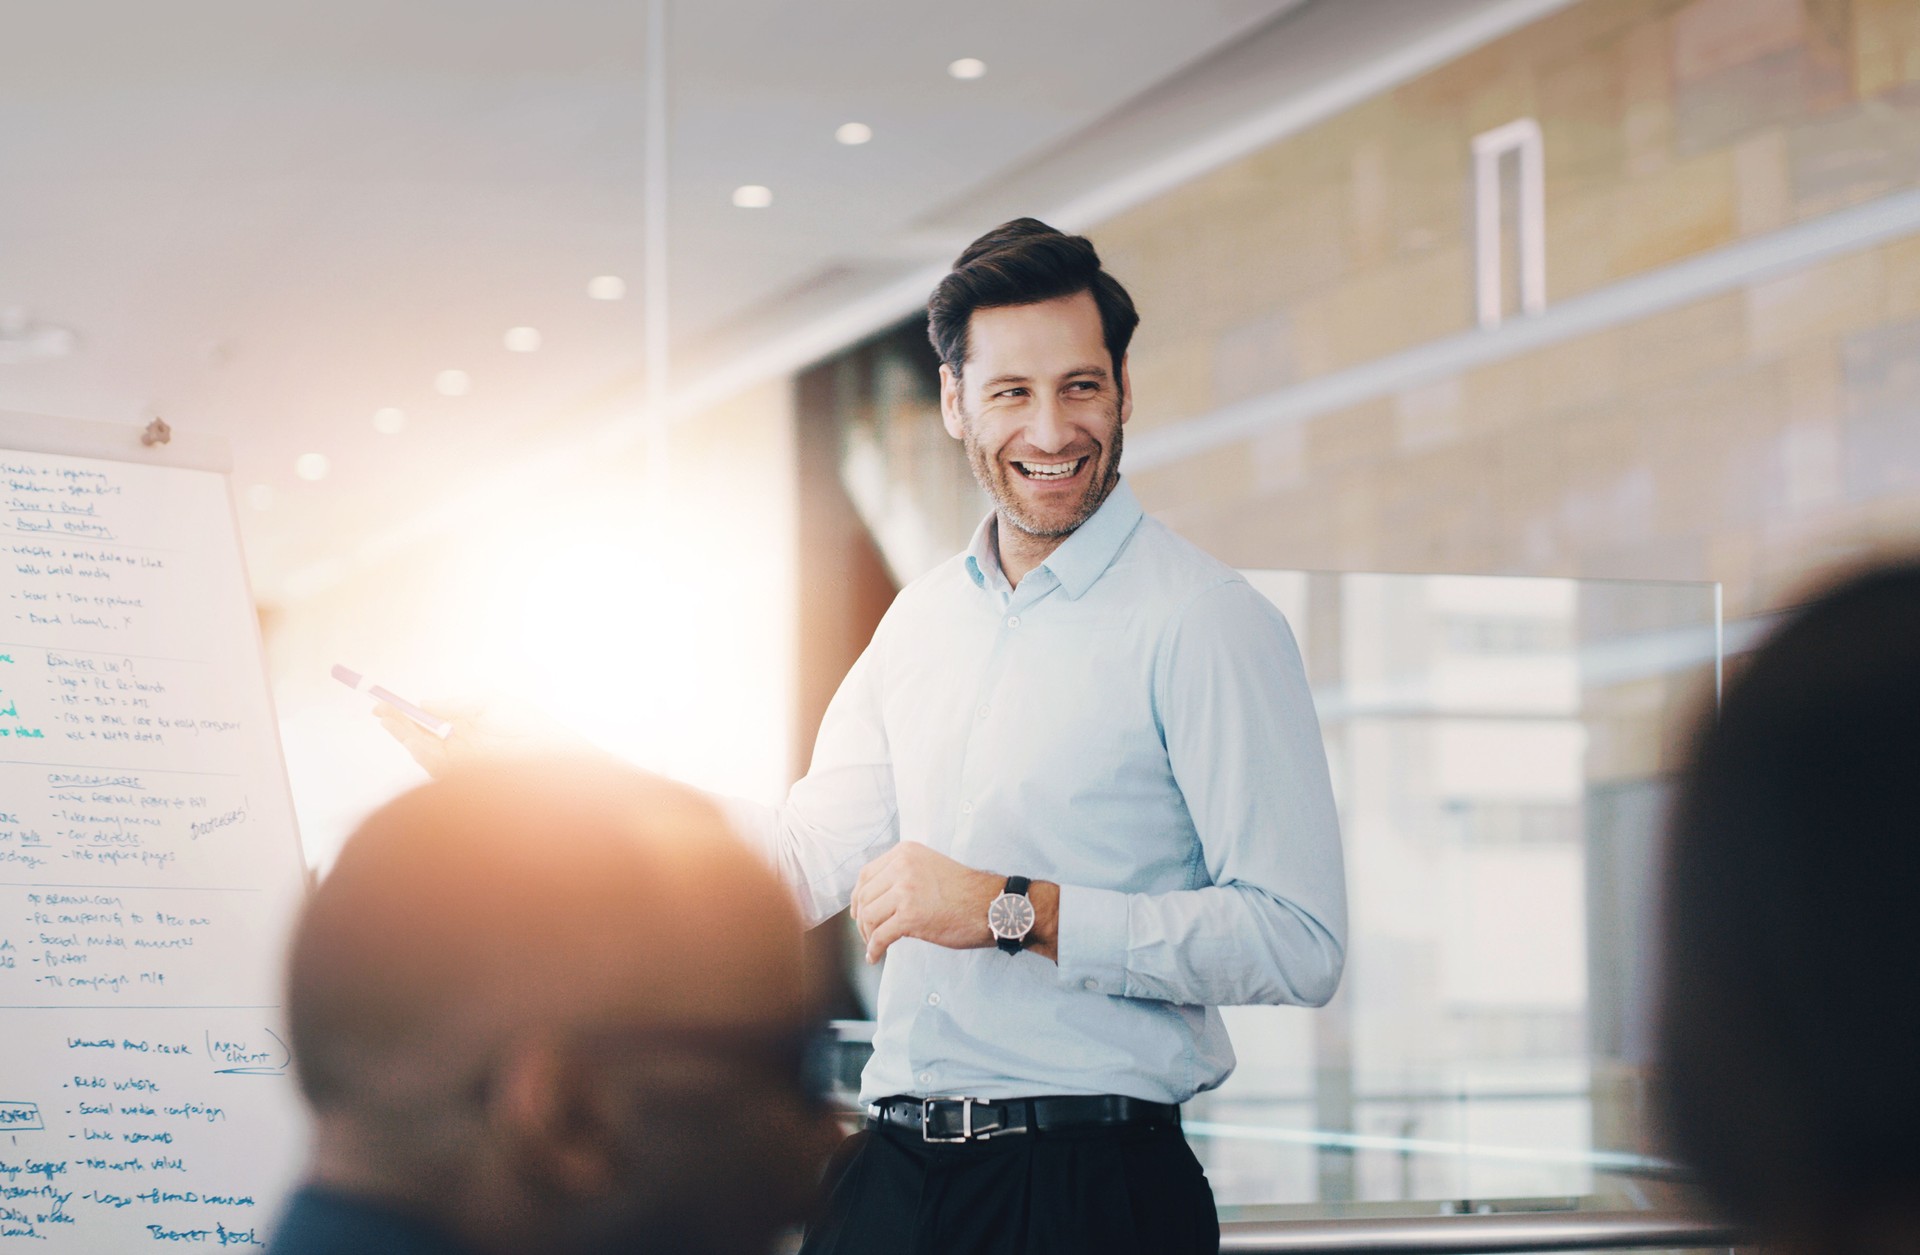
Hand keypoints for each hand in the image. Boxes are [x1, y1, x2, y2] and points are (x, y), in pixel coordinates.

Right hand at [374, 692, 600, 777]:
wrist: (555, 757)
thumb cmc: (531, 727)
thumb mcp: (491, 704)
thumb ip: (457, 704)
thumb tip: (425, 703)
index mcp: (465, 726)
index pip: (428, 718)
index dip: (406, 711)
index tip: (385, 700)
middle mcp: (457, 745)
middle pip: (418, 734)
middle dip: (397, 722)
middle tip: (378, 708)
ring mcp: (457, 762)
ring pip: (420, 749)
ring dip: (402, 734)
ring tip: (388, 717)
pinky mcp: (461, 776)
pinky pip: (433, 764)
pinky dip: (419, 750)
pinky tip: (408, 736)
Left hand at [849, 842, 1001, 963]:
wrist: (991, 905)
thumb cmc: (965, 891)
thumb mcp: (928, 867)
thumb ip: (902, 874)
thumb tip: (873, 897)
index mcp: (905, 853)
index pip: (866, 875)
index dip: (857, 898)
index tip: (858, 913)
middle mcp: (902, 867)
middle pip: (864, 897)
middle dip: (861, 920)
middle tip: (868, 935)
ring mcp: (906, 891)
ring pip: (868, 917)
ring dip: (868, 936)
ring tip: (874, 946)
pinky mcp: (910, 917)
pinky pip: (880, 936)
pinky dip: (874, 950)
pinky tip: (876, 957)